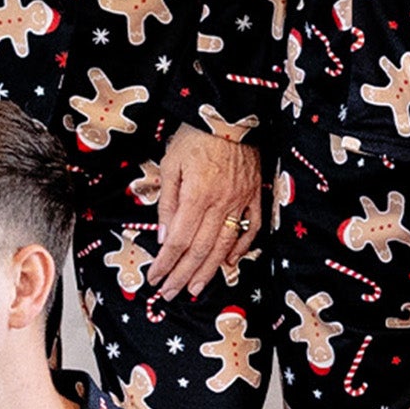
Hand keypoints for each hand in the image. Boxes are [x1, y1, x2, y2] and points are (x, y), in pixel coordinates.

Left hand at [150, 127, 261, 301]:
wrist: (229, 115)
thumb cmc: (195, 136)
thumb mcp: (170, 164)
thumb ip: (167, 202)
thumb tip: (163, 238)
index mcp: (197, 195)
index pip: (178, 240)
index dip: (166, 263)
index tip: (155, 278)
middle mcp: (220, 203)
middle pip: (200, 249)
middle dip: (183, 275)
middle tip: (171, 293)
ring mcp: (241, 202)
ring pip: (224, 245)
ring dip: (209, 270)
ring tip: (195, 288)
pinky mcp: (254, 197)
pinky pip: (251, 229)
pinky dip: (241, 249)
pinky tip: (228, 262)